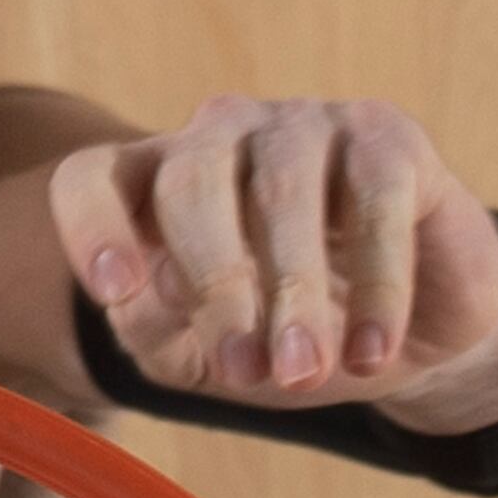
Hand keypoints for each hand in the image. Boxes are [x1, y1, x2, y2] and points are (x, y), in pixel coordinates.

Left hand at [48, 97, 497, 424]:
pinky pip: (375, 202)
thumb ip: (153, 329)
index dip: (91, 227)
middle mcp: (219, 134)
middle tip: (242, 371)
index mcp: (154, 180)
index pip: (92, 178)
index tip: (116, 292)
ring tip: (304, 373)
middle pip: (189, 180)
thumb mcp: (201, 355)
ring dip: (293, 294)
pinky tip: (371, 351)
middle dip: (213, 282)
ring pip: (282, 192)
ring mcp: (303, 124)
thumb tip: (142, 293)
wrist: (406, 337)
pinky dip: (375, 286)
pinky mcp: (387, 136)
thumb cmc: (281, 336)